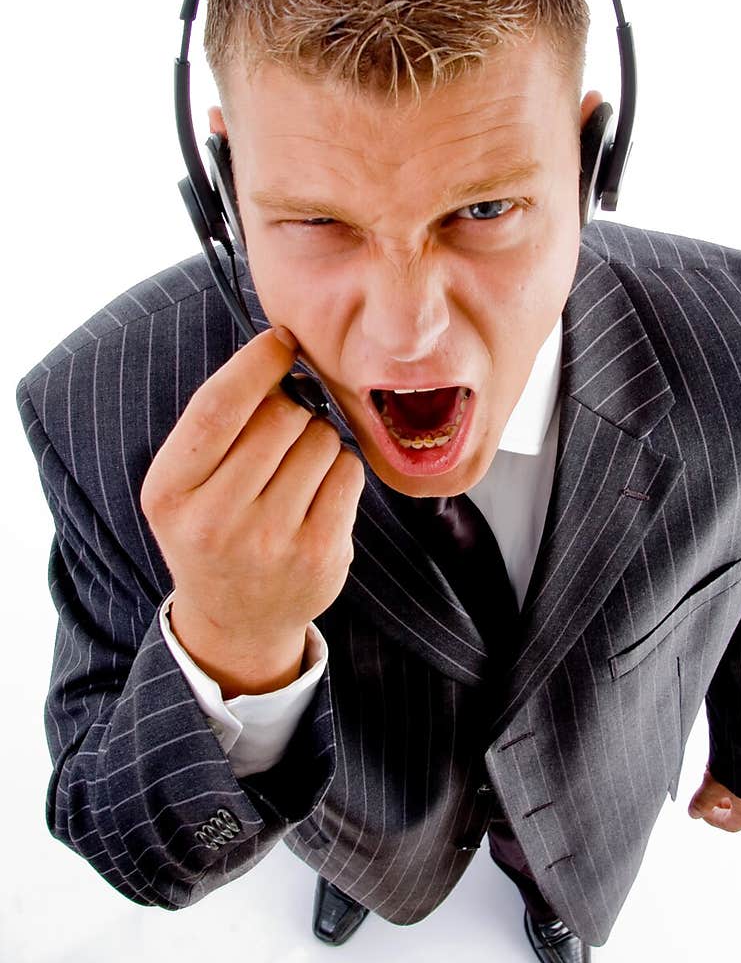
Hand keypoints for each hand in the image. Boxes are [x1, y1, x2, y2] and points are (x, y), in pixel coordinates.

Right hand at [140, 326, 364, 694]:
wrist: (236, 620)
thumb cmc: (212, 529)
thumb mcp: (185, 484)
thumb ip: (219, 423)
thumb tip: (281, 348)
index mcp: (170, 492)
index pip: (219, 407)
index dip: (255, 363)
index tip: (278, 343)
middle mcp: (216, 520)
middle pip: (280, 416)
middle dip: (290, 409)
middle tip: (281, 435)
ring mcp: (272, 541)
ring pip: (321, 439)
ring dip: (317, 440)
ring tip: (294, 473)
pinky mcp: (321, 553)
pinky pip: (349, 471)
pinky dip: (340, 469)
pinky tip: (317, 494)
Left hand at [687, 766, 740, 831]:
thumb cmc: (740, 761)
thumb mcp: (712, 783)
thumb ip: (702, 801)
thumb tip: (694, 812)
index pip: (730, 825)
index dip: (713, 819)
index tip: (702, 810)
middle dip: (723, 803)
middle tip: (710, 793)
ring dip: (733, 790)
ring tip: (720, 773)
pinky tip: (734, 763)